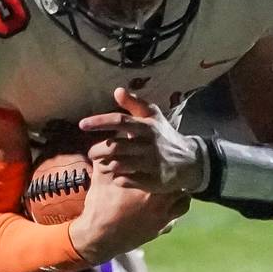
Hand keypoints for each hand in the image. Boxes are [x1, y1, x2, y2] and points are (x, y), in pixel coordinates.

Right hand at [68, 160, 189, 264]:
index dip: (165, 161)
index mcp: (148, 185)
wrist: (99, 237)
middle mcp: (161, 201)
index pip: (166, 168)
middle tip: (168, 172)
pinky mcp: (159, 230)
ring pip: (183, 201)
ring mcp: (163, 217)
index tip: (162, 158)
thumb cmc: (99, 205)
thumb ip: (108, 158)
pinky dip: (172, 213)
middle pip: (179, 183)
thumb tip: (110, 143)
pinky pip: (174, 220)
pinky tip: (162, 209)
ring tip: (169, 189)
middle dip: (175, 177)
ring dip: (178, 194)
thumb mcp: (101, 178)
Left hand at [79, 88, 208, 195]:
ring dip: (106, 164)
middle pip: (115, 147)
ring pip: (119, 165)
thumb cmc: (165, 136)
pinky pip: (127, 180)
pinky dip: (118, 178)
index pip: (120, 121)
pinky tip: (117, 175)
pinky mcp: (154, 181)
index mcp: (147, 127)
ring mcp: (152, 164)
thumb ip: (135, 104)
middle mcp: (149, 145)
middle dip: (98, 150)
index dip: (99, 122)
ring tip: (103, 163)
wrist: (190, 161)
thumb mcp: (153, 117)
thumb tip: (117, 90)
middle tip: (91, 153)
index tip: (82, 124)